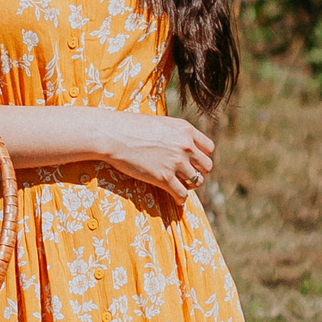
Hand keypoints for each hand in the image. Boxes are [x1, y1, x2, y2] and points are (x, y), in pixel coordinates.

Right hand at [96, 111, 217, 200]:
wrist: (112, 134)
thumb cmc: (129, 126)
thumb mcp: (159, 123)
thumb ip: (174, 134)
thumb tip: (178, 145)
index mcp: (185, 129)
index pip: (208, 148)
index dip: (201, 156)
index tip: (193, 161)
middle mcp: (185, 146)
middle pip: (206, 166)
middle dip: (198, 171)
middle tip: (186, 174)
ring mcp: (176, 162)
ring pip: (197, 181)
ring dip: (189, 185)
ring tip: (180, 185)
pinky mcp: (164, 178)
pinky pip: (182, 194)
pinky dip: (180, 199)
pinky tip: (176, 198)